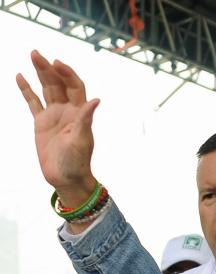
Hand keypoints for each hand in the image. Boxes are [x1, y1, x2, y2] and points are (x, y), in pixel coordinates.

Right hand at [16, 50, 99, 207]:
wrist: (66, 178)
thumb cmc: (77, 161)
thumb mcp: (82, 140)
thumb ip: (86, 119)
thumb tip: (96, 100)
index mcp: (80, 112)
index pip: (75, 86)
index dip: (67, 74)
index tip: (57, 63)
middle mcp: (68, 110)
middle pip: (59, 83)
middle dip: (49, 68)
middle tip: (36, 53)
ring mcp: (54, 115)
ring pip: (46, 89)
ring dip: (40, 73)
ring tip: (33, 55)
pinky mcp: (41, 123)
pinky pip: (33, 102)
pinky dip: (27, 90)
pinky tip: (20, 76)